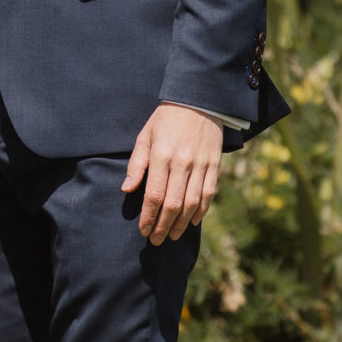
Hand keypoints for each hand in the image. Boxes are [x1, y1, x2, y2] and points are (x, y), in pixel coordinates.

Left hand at [122, 103, 224, 243]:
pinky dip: (200, 211)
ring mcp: (201, 165)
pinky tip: (192, 222)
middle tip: (156, 241)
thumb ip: (136, 164)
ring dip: (181, 224)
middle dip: (162, 226)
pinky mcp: (214, 165)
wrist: (199, 100)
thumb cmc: (166, 118)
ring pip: (191, 204)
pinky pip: (208, 194)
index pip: (153, 195)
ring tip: (171, 236)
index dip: (148, 217)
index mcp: (161, 156)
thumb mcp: (145, 135)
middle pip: (172, 204)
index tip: (143, 231)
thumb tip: (127, 190)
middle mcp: (182, 163)